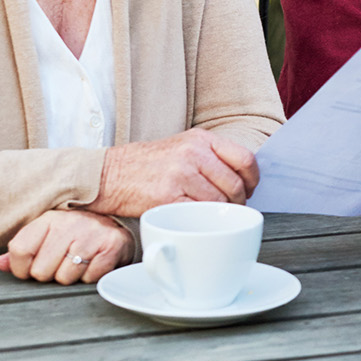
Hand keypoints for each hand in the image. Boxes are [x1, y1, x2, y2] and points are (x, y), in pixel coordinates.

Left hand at [0, 210, 131, 283]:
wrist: (116, 227)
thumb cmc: (76, 235)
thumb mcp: (48, 236)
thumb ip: (23, 251)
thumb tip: (0, 264)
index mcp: (49, 219)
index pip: (20, 250)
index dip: (21, 268)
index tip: (30, 269)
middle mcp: (69, 223)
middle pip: (41, 271)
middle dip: (50, 275)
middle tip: (61, 264)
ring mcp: (91, 234)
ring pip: (65, 278)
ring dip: (71, 277)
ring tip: (79, 262)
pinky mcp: (111, 246)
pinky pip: (89, 279)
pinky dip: (90, 277)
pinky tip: (93, 263)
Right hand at [88, 128, 259, 216]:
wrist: (107, 175)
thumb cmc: (146, 165)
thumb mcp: (182, 147)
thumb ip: (211, 157)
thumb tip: (243, 179)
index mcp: (201, 139)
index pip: (245, 159)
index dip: (253, 180)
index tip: (249, 189)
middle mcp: (193, 154)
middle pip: (235, 185)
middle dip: (237, 202)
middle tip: (229, 208)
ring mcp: (180, 175)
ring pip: (219, 202)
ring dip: (220, 214)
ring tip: (210, 215)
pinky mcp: (168, 197)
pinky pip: (199, 214)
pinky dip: (202, 221)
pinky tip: (196, 220)